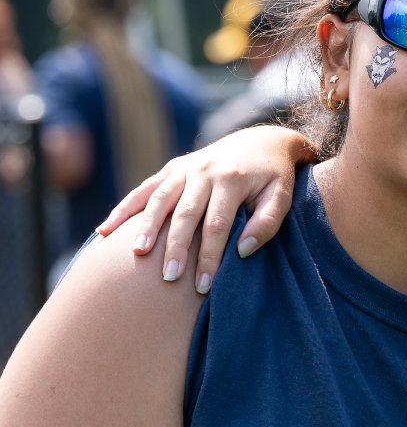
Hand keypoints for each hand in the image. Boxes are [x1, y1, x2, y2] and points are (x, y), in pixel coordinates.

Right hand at [96, 126, 315, 292]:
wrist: (262, 141)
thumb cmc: (274, 177)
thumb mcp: (282, 196)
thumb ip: (267, 223)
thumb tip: (242, 251)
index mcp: (232, 179)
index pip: (217, 225)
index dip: (209, 257)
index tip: (203, 286)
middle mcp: (204, 171)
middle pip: (185, 214)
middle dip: (175, 248)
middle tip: (168, 278)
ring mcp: (185, 168)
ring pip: (159, 200)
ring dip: (146, 227)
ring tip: (137, 254)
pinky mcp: (172, 168)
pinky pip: (143, 189)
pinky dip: (124, 209)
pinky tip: (105, 231)